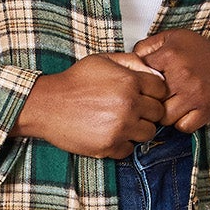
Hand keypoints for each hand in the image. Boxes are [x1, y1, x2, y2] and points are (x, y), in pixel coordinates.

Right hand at [11, 52, 169, 158]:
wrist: (47, 105)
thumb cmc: (74, 82)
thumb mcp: (102, 60)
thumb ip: (130, 62)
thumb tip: (153, 70)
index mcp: (129, 82)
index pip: (161, 90)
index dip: (153, 93)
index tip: (142, 96)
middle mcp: (129, 105)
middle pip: (158, 113)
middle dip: (147, 111)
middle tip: (131, 110)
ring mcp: (120, 127)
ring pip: (148, 133)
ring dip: (137, 129)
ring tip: (120, 123)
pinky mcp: (110, 146)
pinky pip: (130, 149)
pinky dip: (122, 144)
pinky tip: (109, 133)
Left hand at [130, 29, 209, 132]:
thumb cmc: (204, 52)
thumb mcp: (175, 38)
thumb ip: (148, 45)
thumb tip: (130, 60)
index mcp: (170, 55)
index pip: (140, 77)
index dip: (141, 83)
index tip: (147, 85)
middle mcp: (181, 75)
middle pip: (150, 100)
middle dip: (152, 101)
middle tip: (158, 99)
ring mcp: (194, 95)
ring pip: (164, 117)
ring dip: (165, 114)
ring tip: (172, 105)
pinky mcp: (205, 111)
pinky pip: (182, 127)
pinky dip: (181, 123)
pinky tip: (185, 112)